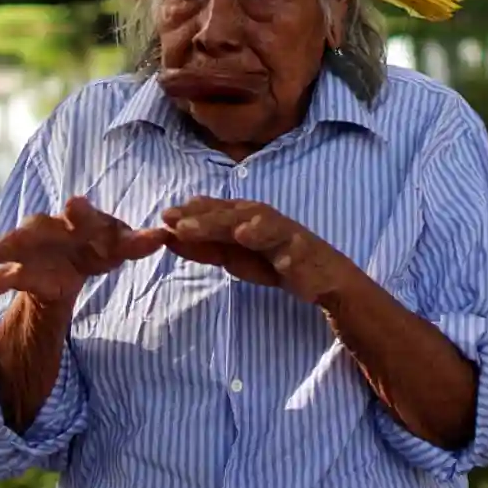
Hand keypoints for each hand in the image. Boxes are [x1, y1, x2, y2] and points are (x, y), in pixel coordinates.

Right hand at [0, 196, 167, 321]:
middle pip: (36, 227)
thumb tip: (165, 236)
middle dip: (29, 229)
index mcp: (76, 220)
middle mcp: (47, 230)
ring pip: (10, 248)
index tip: (77, 204)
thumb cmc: (100, 244)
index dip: (80, 210)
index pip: (79, 213)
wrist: (74, 258)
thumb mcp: (120, 246)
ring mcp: (27, 251)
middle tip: (27, 225)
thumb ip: (140, 242)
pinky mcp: (16, 273)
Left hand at [157, 197, 357, 304]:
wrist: (321, 277)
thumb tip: (169, 235)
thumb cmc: (271, 260)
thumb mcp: (232, 256)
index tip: (165, 217)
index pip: (216, 211)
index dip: (192, 213)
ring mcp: (290, 238)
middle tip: (184, 225)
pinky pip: (303, 258)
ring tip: (240, 234)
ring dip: (256, 229)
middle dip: (212, 219)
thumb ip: (204, 246)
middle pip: (238, 215)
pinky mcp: (311, 257)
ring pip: (272, 228)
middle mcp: (266, 221)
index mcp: (246, 217)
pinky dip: (293, 259)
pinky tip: (284, 265)